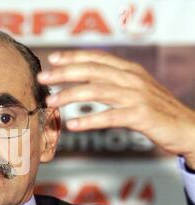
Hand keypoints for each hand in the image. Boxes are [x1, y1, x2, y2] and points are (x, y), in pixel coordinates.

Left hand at [37, 50, 194, 168]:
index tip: (52, 60)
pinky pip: (111, 116)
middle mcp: (132, 79)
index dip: (73, 57)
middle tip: (42, 78)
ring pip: (97, 90)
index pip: (97, 58)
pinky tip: (73, 125)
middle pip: (92, 71)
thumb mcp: (134, 90)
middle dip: (64, 73)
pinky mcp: (141, 115)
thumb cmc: (155, 110)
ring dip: (70, 95)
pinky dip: (90, 120)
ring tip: (51, 102)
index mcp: (129, 70)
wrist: (187, 127)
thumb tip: (84, 81)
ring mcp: (137, 96)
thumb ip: (112, 83)